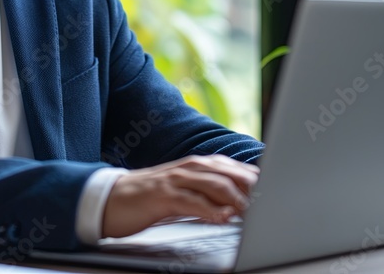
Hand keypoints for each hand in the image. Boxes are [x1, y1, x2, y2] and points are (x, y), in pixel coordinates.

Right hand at [101, 155, 259, 238]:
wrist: (110, 199)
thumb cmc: (149, 198)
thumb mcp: (182, 190)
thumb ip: (207, 192)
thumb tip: (237, 203)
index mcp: (194, 165)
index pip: (232, 168)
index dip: (253, 179)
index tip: (273, 192)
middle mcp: (187, 168)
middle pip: (228, 173)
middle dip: (250, 188)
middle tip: (268, 203)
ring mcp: (174, 180)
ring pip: (213, 184)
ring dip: (235, 199)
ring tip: (251, 212)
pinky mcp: (162, 196)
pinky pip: (190, 201)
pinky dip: (209, 210)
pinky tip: (222, 218)